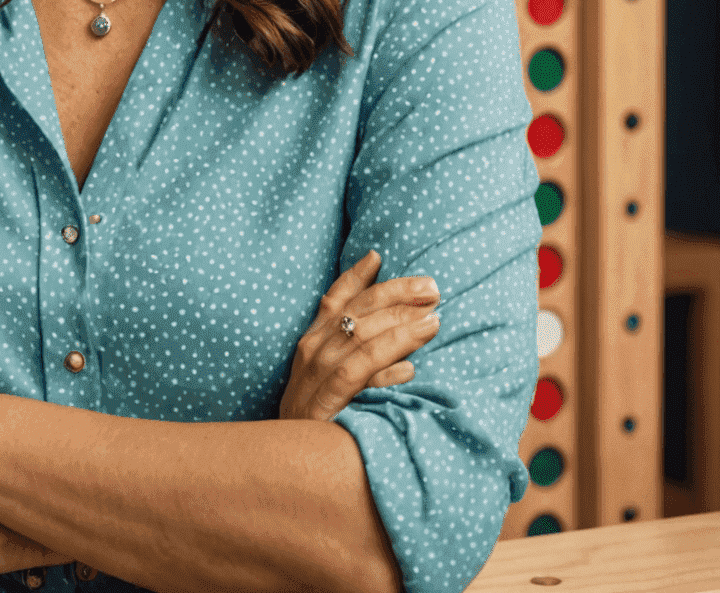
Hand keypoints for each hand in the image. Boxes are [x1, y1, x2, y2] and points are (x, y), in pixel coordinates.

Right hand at [279, 250, 439, 422]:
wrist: (287, 464)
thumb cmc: (316, 416)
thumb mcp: (326, 375)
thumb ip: (351, 349)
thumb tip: (393, 324)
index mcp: (312, 341)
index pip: (336, 300)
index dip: (357, 276)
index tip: (380, 255)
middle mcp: (312, 353)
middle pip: (356, 315)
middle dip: (396, 296)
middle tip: (432, 287)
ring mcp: (318, 380)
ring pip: (361, 344)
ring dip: (400, 330)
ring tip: (433, 322)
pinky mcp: (327, 409)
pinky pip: (358, 385)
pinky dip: (384, 375)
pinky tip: (410, 370)